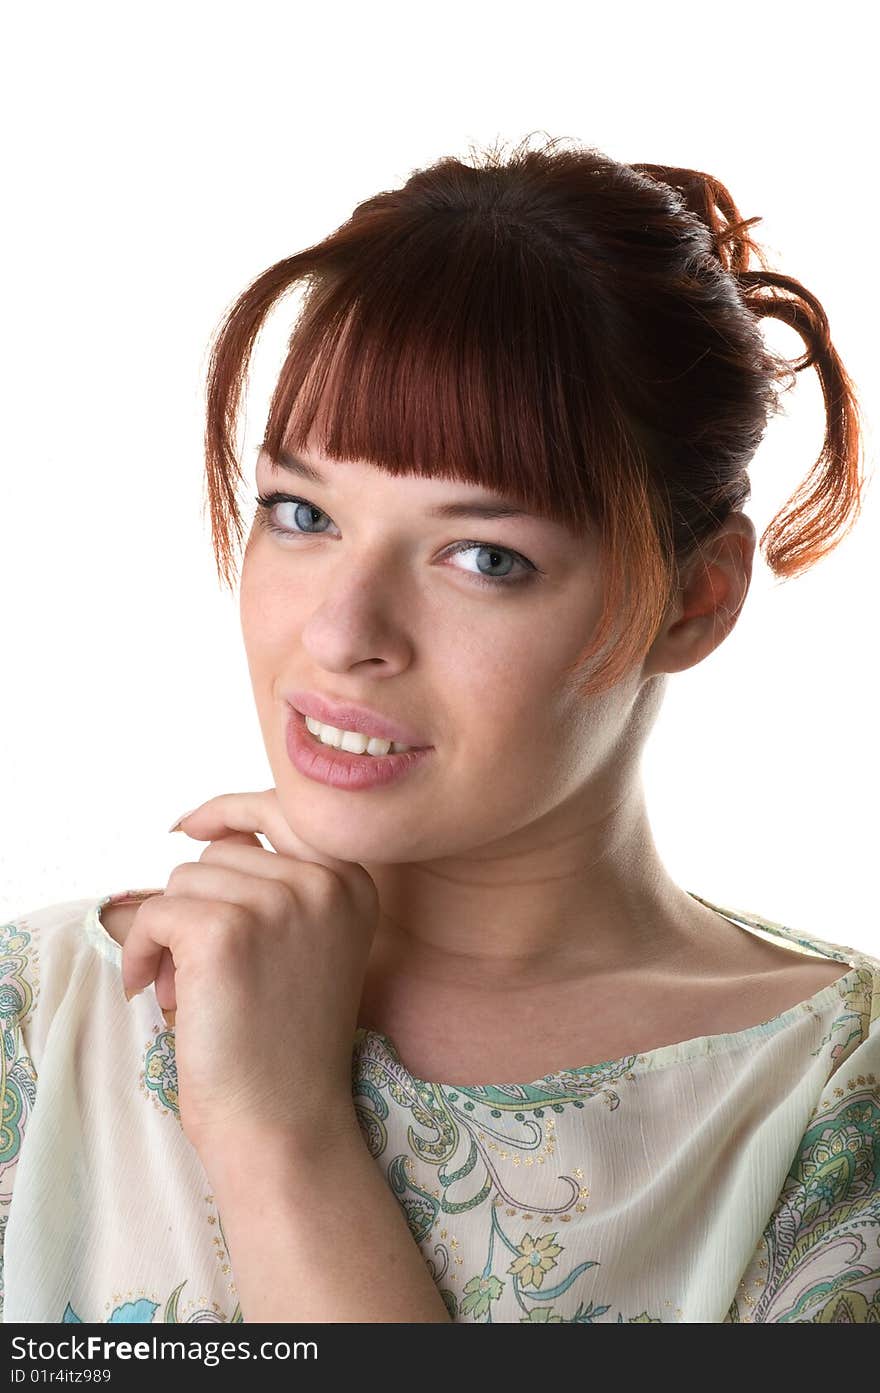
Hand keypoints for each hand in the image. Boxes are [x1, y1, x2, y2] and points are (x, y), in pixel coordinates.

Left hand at [120, 787, 379, 1158]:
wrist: (284, 1121)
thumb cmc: (286, 1044)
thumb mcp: (309, 943)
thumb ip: (277, 882)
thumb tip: (207, 833)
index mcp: (353, 882)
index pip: (282, 807)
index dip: (228, 810)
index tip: (189, 825)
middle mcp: (325, 883)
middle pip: (220, 853)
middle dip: (197, 906)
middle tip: (203, 972)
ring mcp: (279, 903)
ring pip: (184, 881)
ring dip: (170, 933)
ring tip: (193, 991)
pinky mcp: (227, 932)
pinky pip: (156, 913)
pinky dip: (142, 951)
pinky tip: (156, 991)